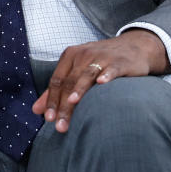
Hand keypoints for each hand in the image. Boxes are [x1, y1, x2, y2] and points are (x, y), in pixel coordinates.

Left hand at [31, 29, 167, 132]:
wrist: (134, 46)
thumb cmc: (101, 61)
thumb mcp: (77, 70)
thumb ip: (57, 89)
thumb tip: (36, 110)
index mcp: (70, 56)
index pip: (57, 81)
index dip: (51, 100)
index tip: (48, 119)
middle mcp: (83, 55)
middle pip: (69, 82)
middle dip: (63, 104)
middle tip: (60, 125)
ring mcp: (102, 57)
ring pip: (86, 76)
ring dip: (79, 91)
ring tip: (72, 103)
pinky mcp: (119, 62)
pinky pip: (111, 69)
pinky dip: (106, 75)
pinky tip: (102, 84)